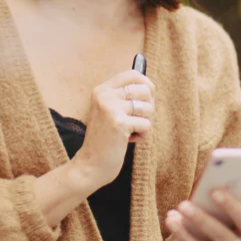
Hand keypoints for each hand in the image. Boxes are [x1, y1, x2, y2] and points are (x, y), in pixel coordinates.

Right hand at [71, 70, 154, 189]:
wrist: (90, 165)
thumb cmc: (105, 140)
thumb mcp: (109, 112)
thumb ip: (124, 98)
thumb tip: (150, 86)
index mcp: (102, 90)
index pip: (132, 74)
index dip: (146, 84)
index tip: (149, 97)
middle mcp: (105, 95)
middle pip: (145, 90)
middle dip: (149, 107)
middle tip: (138, 120)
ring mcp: (111, 108)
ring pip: (149, 107)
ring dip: (146, 123)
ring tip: (132, 132)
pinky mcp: (119, 123)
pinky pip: (147, 125)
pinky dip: (144, 136)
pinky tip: (130, 141)